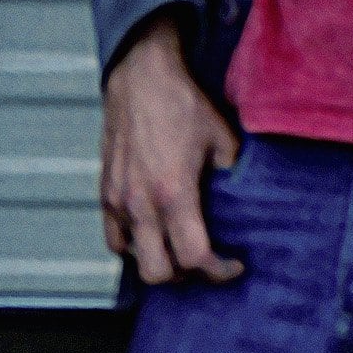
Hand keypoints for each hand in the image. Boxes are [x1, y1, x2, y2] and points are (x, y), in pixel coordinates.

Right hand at [98, 18, 243, 284]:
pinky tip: (154, 233)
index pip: (194, 258)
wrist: (141, 76)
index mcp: (173, 193)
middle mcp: (140, 203)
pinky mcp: (105, 192)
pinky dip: (134, 246)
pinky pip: (114, 239)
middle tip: (207, 261)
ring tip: (180, 247)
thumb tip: (247, 206)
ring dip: (159, 261)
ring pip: (133, 260)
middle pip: (159, 273)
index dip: (219, 271)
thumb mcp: (224, 140)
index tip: (234, 265)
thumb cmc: (182, 104)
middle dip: (187, 276)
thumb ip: (235, 180)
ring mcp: (117, 200)